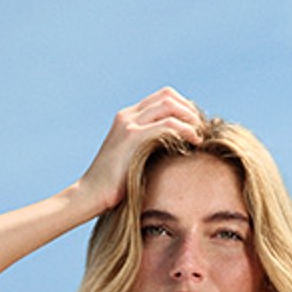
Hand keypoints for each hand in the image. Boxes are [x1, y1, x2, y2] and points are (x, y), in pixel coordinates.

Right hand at [76, 89, 202, 210]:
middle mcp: (127, 116)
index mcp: (127, 118)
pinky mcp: (132, 137)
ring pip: (169, 105)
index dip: (184, 107)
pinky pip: (167, 124)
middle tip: (202, 129)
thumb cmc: (114, 185)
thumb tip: (177, 148)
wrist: (90, 195)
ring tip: (200, 136)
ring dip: (190, 117)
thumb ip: (150, 146)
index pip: (162, 97)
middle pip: (168, 95)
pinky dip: (185, 129)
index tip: (196, 125)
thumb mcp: (134, 158)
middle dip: (189, 109)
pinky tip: (194, 141)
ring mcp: (128, 124)